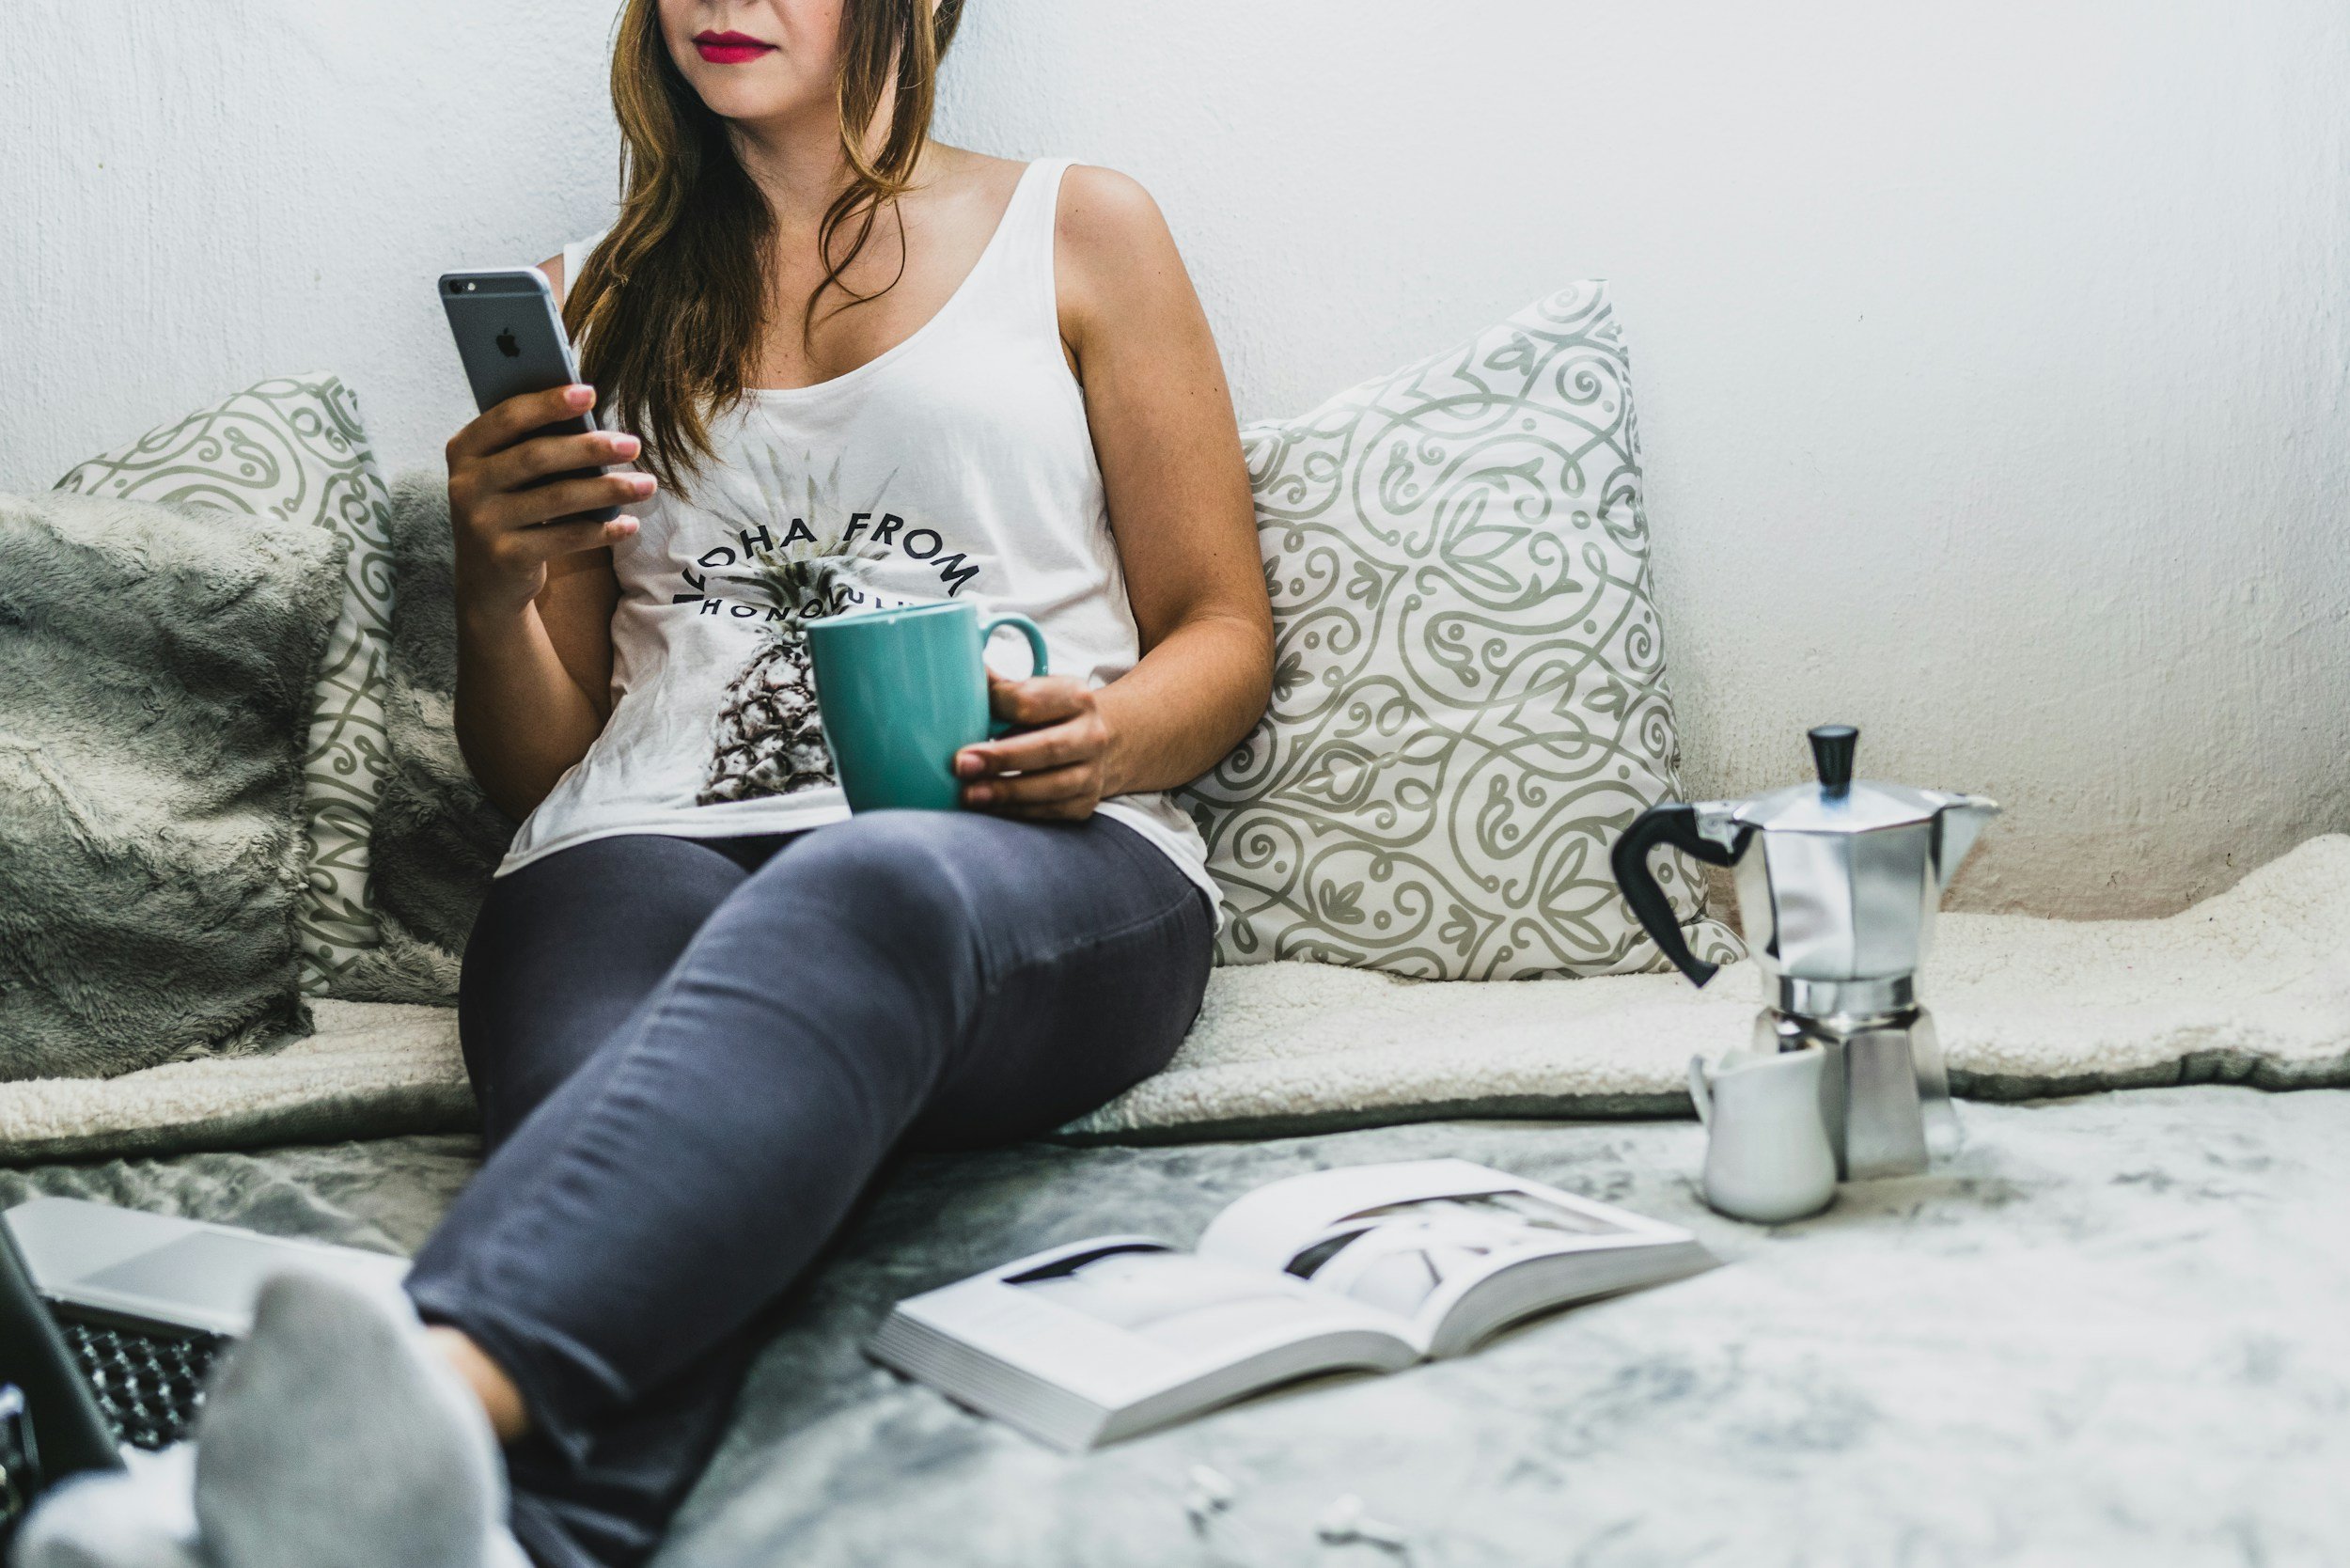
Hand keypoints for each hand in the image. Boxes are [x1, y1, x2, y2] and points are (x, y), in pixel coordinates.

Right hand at [445, 384, 655, 618]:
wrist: (487, 583)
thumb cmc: (510, 510)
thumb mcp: (506, 475)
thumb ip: (532, 445)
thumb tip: (590, 414)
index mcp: (464, 450)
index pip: (508, 417)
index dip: (549, 403)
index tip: (591, 392)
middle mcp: (466, 484)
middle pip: (537, 456)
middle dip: (590, 448)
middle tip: (633, 444)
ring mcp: (483, 522)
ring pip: (559, 498)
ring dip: (609, 489)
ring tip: (646, 484)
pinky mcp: (506, 556)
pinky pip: (567, 537)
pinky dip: (604, 530)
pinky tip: (629, 524)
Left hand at [954, 674, 1118, 820]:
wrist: (1094, 744)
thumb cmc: (1049, 717)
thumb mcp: (1033, 693)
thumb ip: (998, 689)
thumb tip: (957, 675)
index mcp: (1076, 697)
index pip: (1031, 702)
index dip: (995, 709)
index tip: (961, 720)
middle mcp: (1092, 734)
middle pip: (1047, 747)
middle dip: (1001, 758)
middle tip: (961, 765)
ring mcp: (1093, 772)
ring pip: (1052, 786)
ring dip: (1007, 791)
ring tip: (970, 794)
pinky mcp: (1085, 802)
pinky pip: (1050, 811)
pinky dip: (1017, 811)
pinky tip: (989, 809)